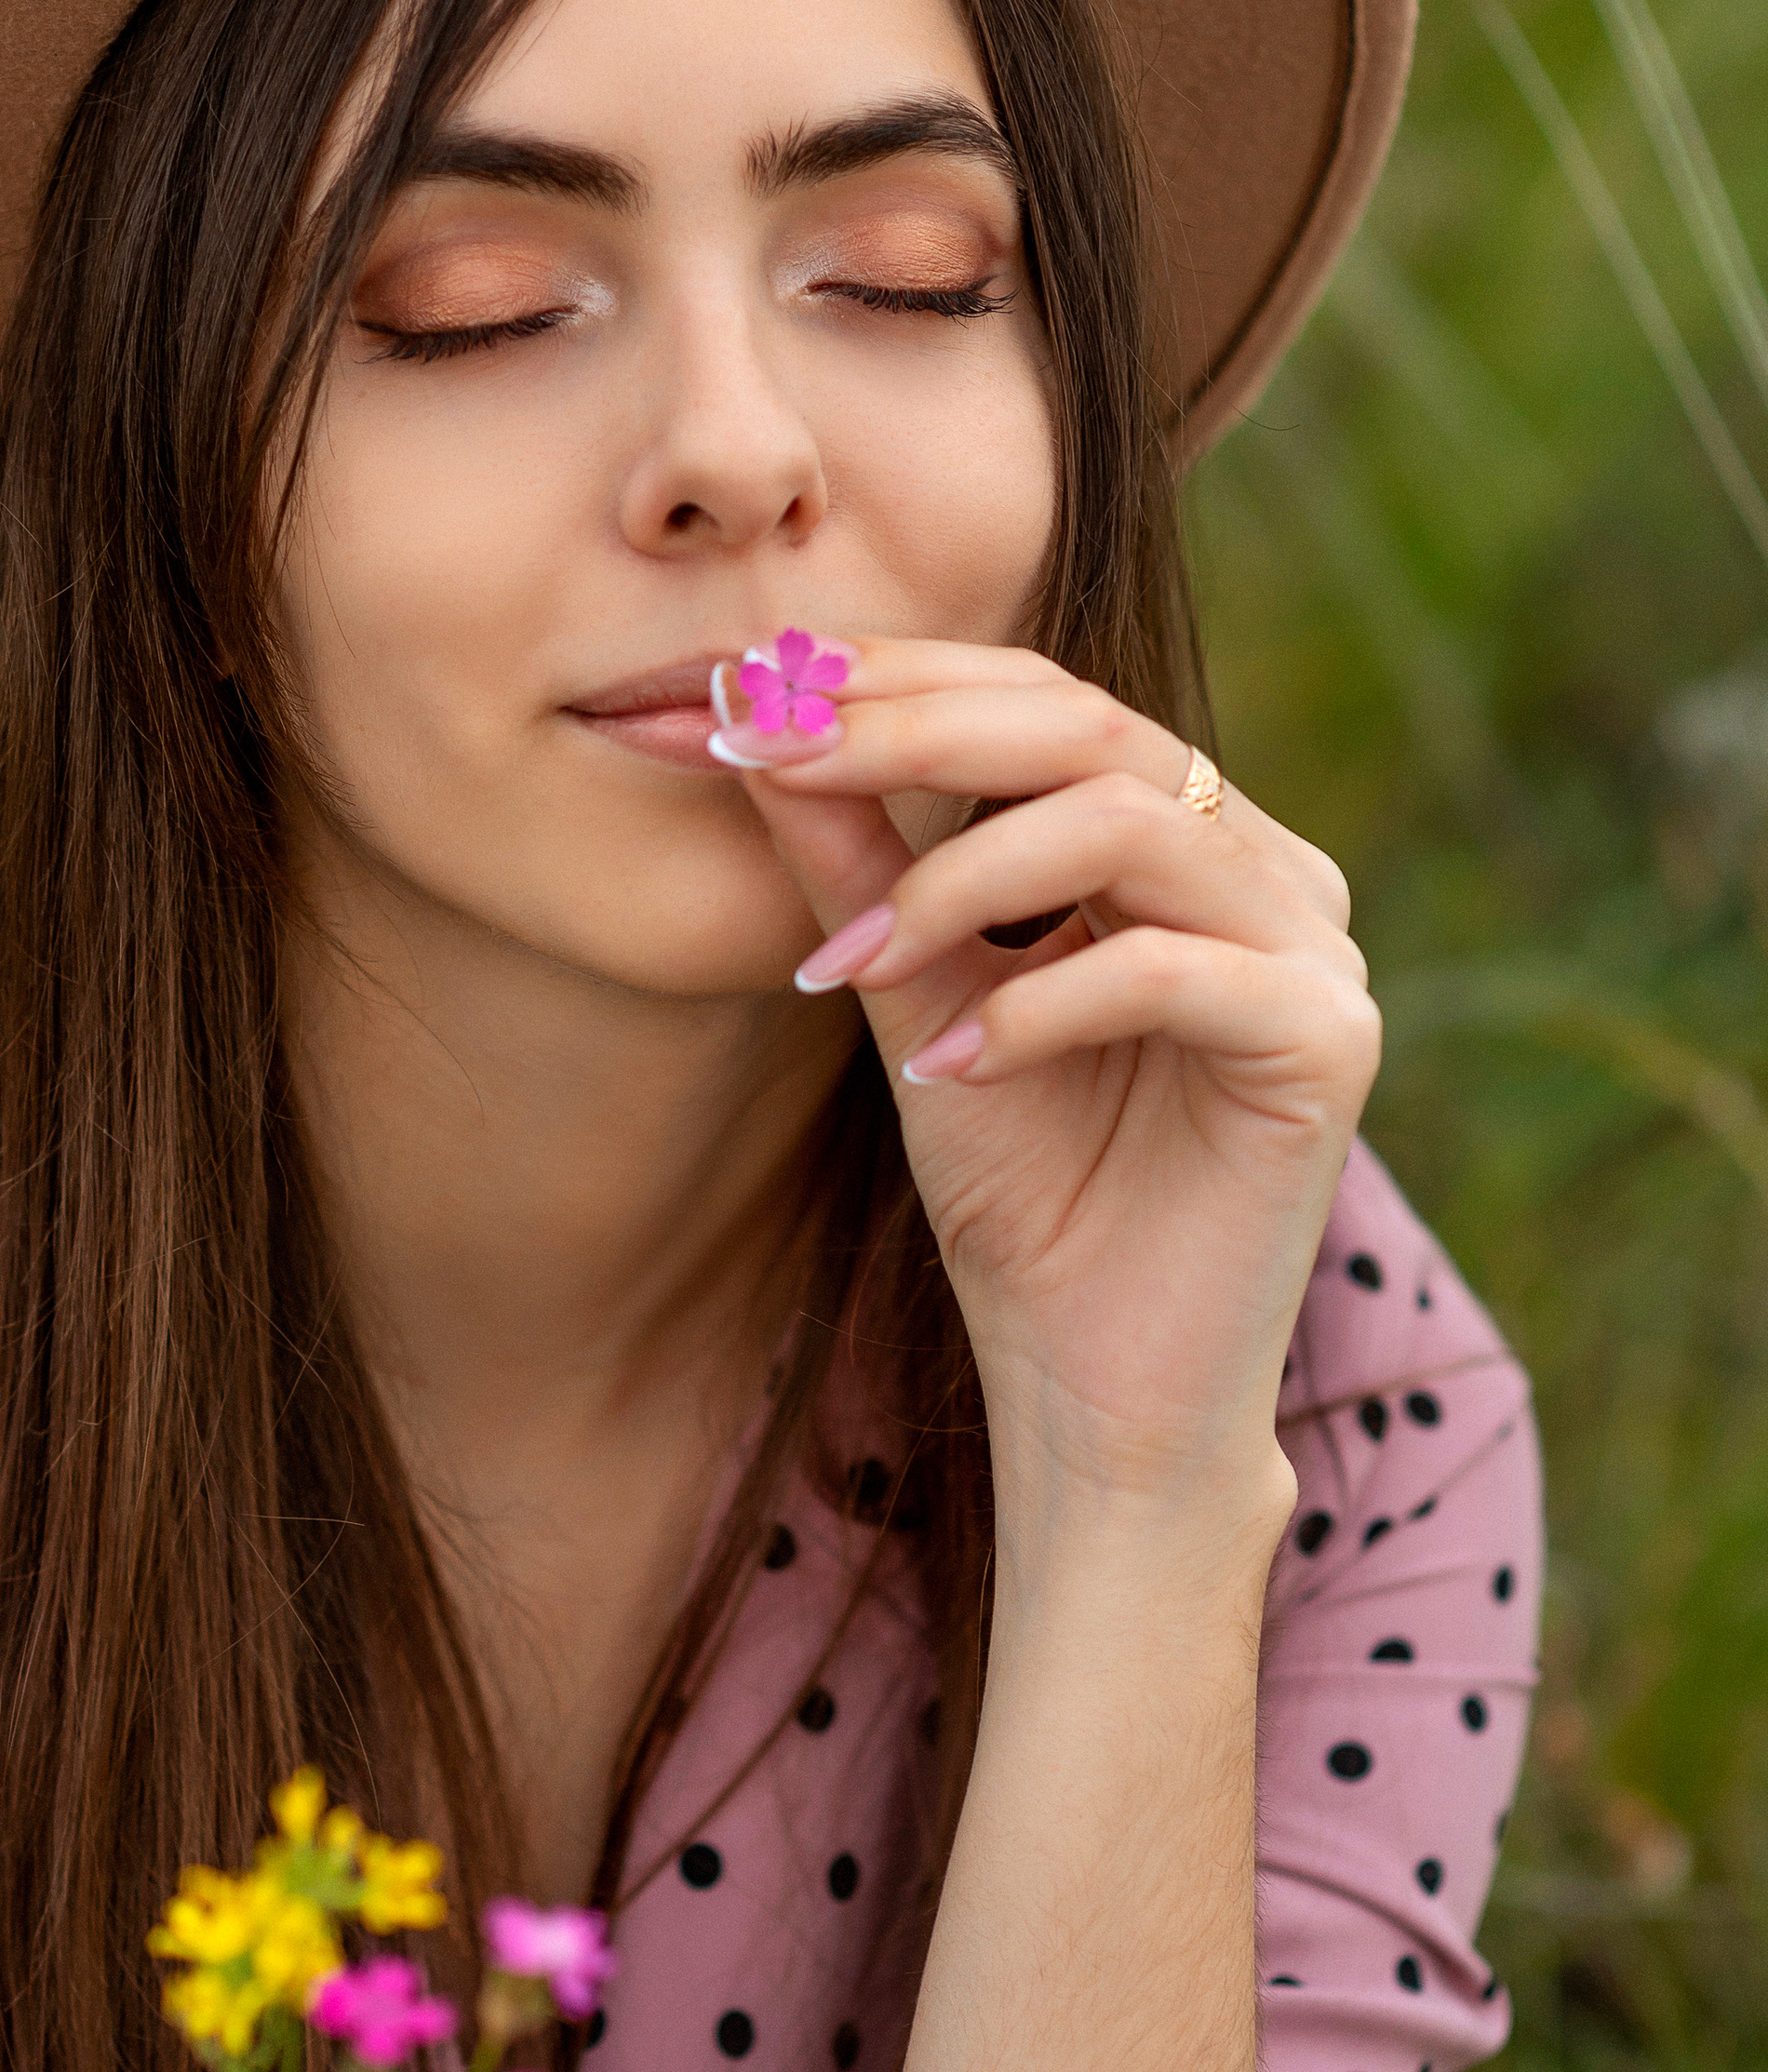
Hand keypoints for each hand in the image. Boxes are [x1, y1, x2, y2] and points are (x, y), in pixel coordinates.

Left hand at [715, 636, 1379, 1505]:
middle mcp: (1267, 868)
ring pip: (1127, 823)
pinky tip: (948, 1067)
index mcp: (1185, 837)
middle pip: (1088, 725)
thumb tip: (756, 723)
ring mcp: (1313, 947)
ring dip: (957, 878)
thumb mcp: (915, 998)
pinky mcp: (1329, 1040)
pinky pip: (1167, 969)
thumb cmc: (1025, 1199)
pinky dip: (1036, 1005)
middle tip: (769, 751)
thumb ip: (857, 863)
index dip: (893, 681)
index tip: (743, 697)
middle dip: (908, 731)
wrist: (1100, 1390)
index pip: (1041, 700)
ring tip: (853, 959)